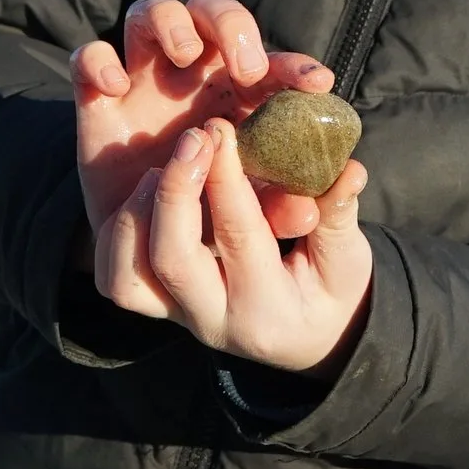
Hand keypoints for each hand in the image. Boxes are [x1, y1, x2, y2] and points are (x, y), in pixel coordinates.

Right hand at [72, 0, 331, 249]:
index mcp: (238, 94)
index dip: (295, 66)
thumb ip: (276, 207)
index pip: (270, 62)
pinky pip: (88, 57)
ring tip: (185, 54)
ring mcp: (143, 81)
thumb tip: (307, 211)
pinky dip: (98, 60)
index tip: (316, 84)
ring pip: (151, 13)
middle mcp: (192, 75)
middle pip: (210, 12)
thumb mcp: (245, 217)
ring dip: (171, 22)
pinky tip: (116, 86)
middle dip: (232, 25)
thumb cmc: (208, 216)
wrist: (144, 245)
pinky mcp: (97, 99)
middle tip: (246, 69)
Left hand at [94, 119, 373, 377]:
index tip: (224, 130)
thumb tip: (349, 170)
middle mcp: (214, 321)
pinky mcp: (157, 307)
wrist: (306, 338)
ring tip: (162, 164)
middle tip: (193, 138)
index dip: (228, 180)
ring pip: (131, 278)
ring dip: (141, 211)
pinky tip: (147, 189)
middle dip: (178, 190)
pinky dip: (123, 232)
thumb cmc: (331, 291)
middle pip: (173, 259)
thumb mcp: (347, 261)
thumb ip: (339, 216)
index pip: (239, 238)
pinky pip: (119, 280)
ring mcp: (179, 317)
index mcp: (266, 311)